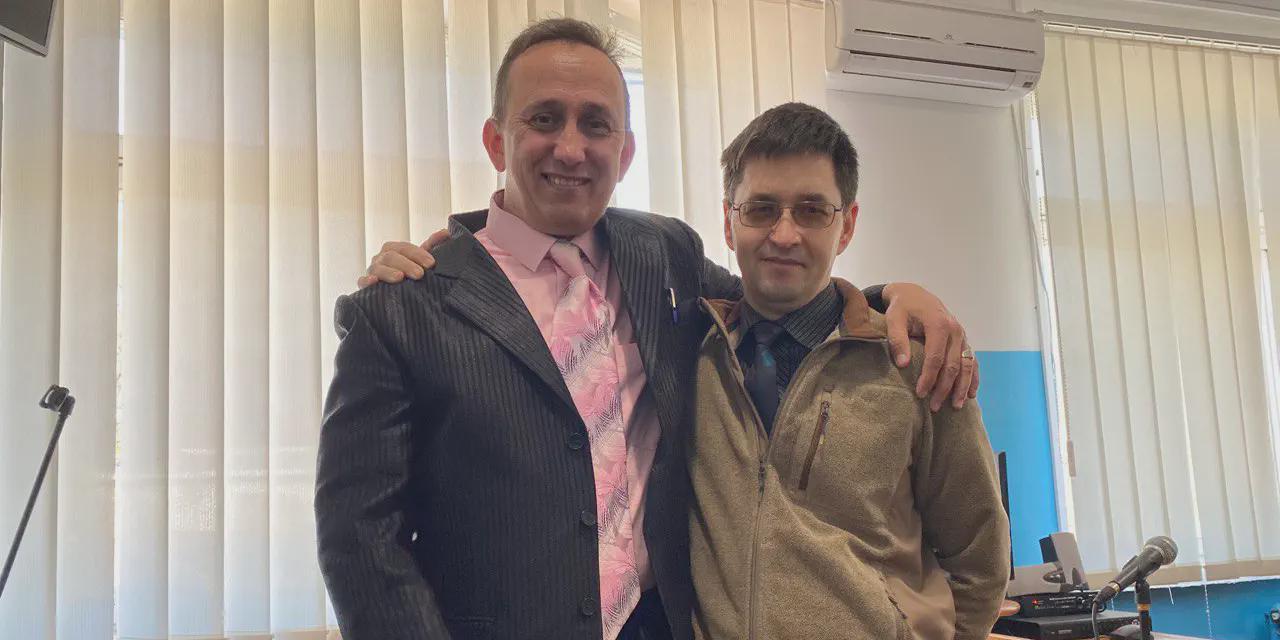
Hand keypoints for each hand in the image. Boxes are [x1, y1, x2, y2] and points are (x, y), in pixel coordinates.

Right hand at [356, 229, 450, 288]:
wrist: (397, 292)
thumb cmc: (410, 272)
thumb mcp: (421, 259)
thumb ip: (432, 246)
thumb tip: (446, 232)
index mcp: (394, 249)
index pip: (405, 247)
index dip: (418, 254)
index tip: (431, 263)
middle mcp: (381, 258)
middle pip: (391, 256)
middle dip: (406, 264)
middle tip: (420, 274)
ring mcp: (373, 271)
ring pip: (377, 268)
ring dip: (388, 272)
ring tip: (400, 278)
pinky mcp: (366, 285)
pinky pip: (362, 281)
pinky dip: (366, 281)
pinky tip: (373, 282)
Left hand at [881, 282, 979, 410]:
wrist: (914, 294)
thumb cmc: (902, 308)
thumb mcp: (894, 319)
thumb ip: (897, 340)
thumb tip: (903, 364)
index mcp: (939, 324)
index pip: (935, 358)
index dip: (929, 378)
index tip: (920, 394)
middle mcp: (955, 330)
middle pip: (953, 365)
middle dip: (944, 388)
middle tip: (934, 407)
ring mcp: (962, 336)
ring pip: (967, 365)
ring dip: (962, 387)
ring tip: (956, 406)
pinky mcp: (963, 340)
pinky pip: (973, 361)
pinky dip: (974, 377)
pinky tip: (971, 394)